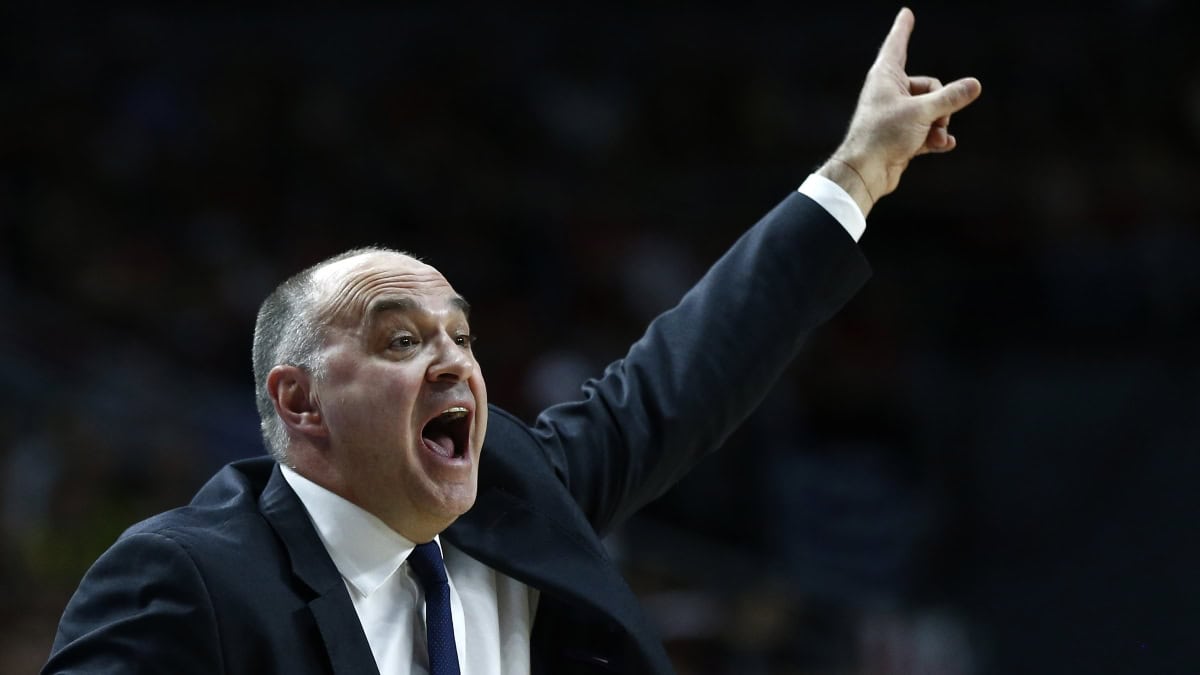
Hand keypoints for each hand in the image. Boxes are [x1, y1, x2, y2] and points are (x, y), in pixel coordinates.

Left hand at [818, 7, 981, 217]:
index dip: (903, 28)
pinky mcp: (900, 136)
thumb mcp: (922, 112)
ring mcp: (895, 115)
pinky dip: (935, 138)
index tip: (906, 13)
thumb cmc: (884, 136)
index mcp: (885, 76)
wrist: (866, 173)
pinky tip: (944, 145)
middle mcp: (889, 92)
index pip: (897, 44)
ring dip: (938, 125)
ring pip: (930, 110)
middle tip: (936, 121)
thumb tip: (974, 85)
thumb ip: (950, 97)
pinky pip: (926, 130)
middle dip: (941, 105)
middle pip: (929, 86)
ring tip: (934, 137)